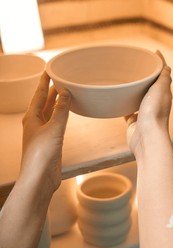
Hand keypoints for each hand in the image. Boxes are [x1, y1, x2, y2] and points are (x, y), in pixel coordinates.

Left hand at [19, 72, 70, 192]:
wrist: (40, 177)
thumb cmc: (42, 154)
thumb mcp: (54, 128)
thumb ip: (61, 110)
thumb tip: (65, 93)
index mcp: (31, 118)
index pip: (39, 94)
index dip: (44, 82)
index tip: (49, 70)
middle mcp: (35, 123)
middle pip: (43, 102)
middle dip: (51, 90)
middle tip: (60, 79)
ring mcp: (42, 133)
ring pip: (50, 112)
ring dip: (57, 102)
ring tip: (65, 92)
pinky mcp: (50, 142)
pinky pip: (56, 123)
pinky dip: (62, 115)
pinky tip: (67, 114)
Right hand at [126, 51, 172, 154]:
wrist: (147, 137)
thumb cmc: (154, 113)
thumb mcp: (161, 89)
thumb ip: (164, 77)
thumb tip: (167, 66)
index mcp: (164, 94)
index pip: (163, 75)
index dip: (159, 63)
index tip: (152, 52)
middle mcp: (156, 102)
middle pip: (150, 85)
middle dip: (144, 75)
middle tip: (133, 63)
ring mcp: (145, 112)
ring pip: (138, 97)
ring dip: (133, 88)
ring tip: (122, 77)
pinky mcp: (134, 121)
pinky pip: (127, 109)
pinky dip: (122, 103)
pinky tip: (115, 98)